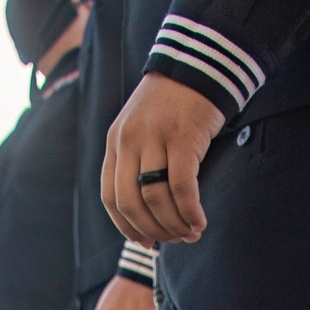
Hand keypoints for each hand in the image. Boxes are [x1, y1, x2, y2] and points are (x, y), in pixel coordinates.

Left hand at [102, 73, 223, 245]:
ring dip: (173, 225)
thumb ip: (138, 161)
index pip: (110, 197)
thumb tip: (148, 211)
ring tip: (190, 233)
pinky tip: (200, 222)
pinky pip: (181, 187)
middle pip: (131, 203)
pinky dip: (190, 211)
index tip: (144, 243)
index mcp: (115, 142)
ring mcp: (154, 138)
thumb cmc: (173, 105)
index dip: (126, 227)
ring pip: (155, 199)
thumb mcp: (142, 129)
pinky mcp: (182, 138)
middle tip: (172, 241)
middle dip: (152, 230)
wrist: (196, 65)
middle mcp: (128, 141)